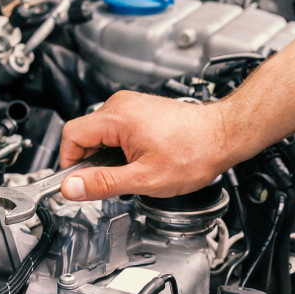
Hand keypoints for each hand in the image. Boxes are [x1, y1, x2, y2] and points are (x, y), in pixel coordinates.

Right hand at [59, 91, 231, 200]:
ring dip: (106, 157)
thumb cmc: (194, 152)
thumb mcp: (144, 178)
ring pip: (100, 135)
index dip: (70, 163)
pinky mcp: (140, 112)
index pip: (71, 136)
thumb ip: (103, 183)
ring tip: (130, 171)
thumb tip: (71, 188)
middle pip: (84, 135)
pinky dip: (119, 150)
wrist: (224, 136)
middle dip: (91, 162)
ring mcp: (131, 106)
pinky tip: (139, 161)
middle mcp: (120, 105)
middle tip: (109, 182)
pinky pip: (115, 131)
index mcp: (116, 117)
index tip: (78, 183)